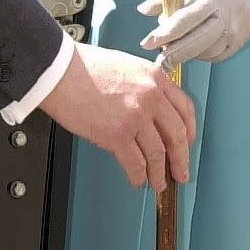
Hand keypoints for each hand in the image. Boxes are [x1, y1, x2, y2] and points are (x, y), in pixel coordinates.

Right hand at [39, 44, 195, 190]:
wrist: (60, 71)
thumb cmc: (85, 67)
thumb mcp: (127, 66)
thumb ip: (144, 86)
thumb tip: (151, 111)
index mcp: (155, 77)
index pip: (185, 108)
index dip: (190, 130)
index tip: (188, 142)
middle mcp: (151, 96)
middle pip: (177, 134)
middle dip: (181, 158)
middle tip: (181, 171)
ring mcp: (136, 116)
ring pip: (158, 153)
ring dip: (159, 173)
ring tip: (158, 183)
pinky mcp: (117, 134)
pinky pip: (135, 163)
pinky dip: (138, 176)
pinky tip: (138, 179)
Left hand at [136, 0, 249, 67]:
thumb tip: (143, 9)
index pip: (187, 18)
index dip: (166, 33)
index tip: (148, 42)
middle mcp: (228, 15)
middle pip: (198, 41)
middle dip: (175, 53)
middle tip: (158, 61)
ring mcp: (237, 31)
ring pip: (206, 51)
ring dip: (186, 53)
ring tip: (172, 48)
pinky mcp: (240, 42)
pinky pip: (215, 56)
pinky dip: (200, 54)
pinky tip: (192, 46)